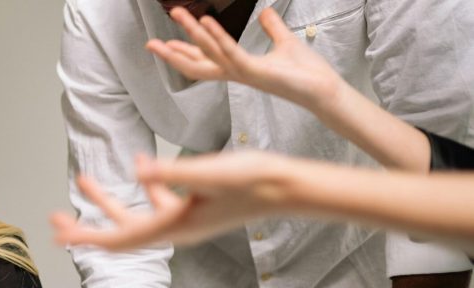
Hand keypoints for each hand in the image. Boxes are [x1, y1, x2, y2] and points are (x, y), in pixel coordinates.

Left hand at [51, 152, 295, 250]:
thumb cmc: (254, 181)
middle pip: (119, 233)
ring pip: (136, 216)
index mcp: (174, 227)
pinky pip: (159, 202)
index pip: (119, 239)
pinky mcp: (197, 209)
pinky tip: (139, 162)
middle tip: (55, 220)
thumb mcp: (209, 173)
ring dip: (107, 202)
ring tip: (84, 180)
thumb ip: (172, 174)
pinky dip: (144, 186)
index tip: (58, 235)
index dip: (87, 238)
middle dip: (86, 226)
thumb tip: (137, 170)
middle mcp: (176, 230)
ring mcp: (186, 221)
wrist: (289, 188)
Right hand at [147, 7, 343, 110]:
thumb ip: (272, 27)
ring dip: (191, 34)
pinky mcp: (254, 71)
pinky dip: (217, 37)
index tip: (163, 42)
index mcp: (238, 68)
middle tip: (150, 42)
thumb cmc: (306, 72)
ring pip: (208, 54)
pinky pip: (230, 53)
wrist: (323, 89)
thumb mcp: (285, 42)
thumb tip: (264, 11)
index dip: (182, 51)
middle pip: (195, 63)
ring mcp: (242, 73)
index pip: (203, 59)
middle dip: (172, 52)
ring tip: (179, 14)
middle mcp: (234, 73)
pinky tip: (206, 21)